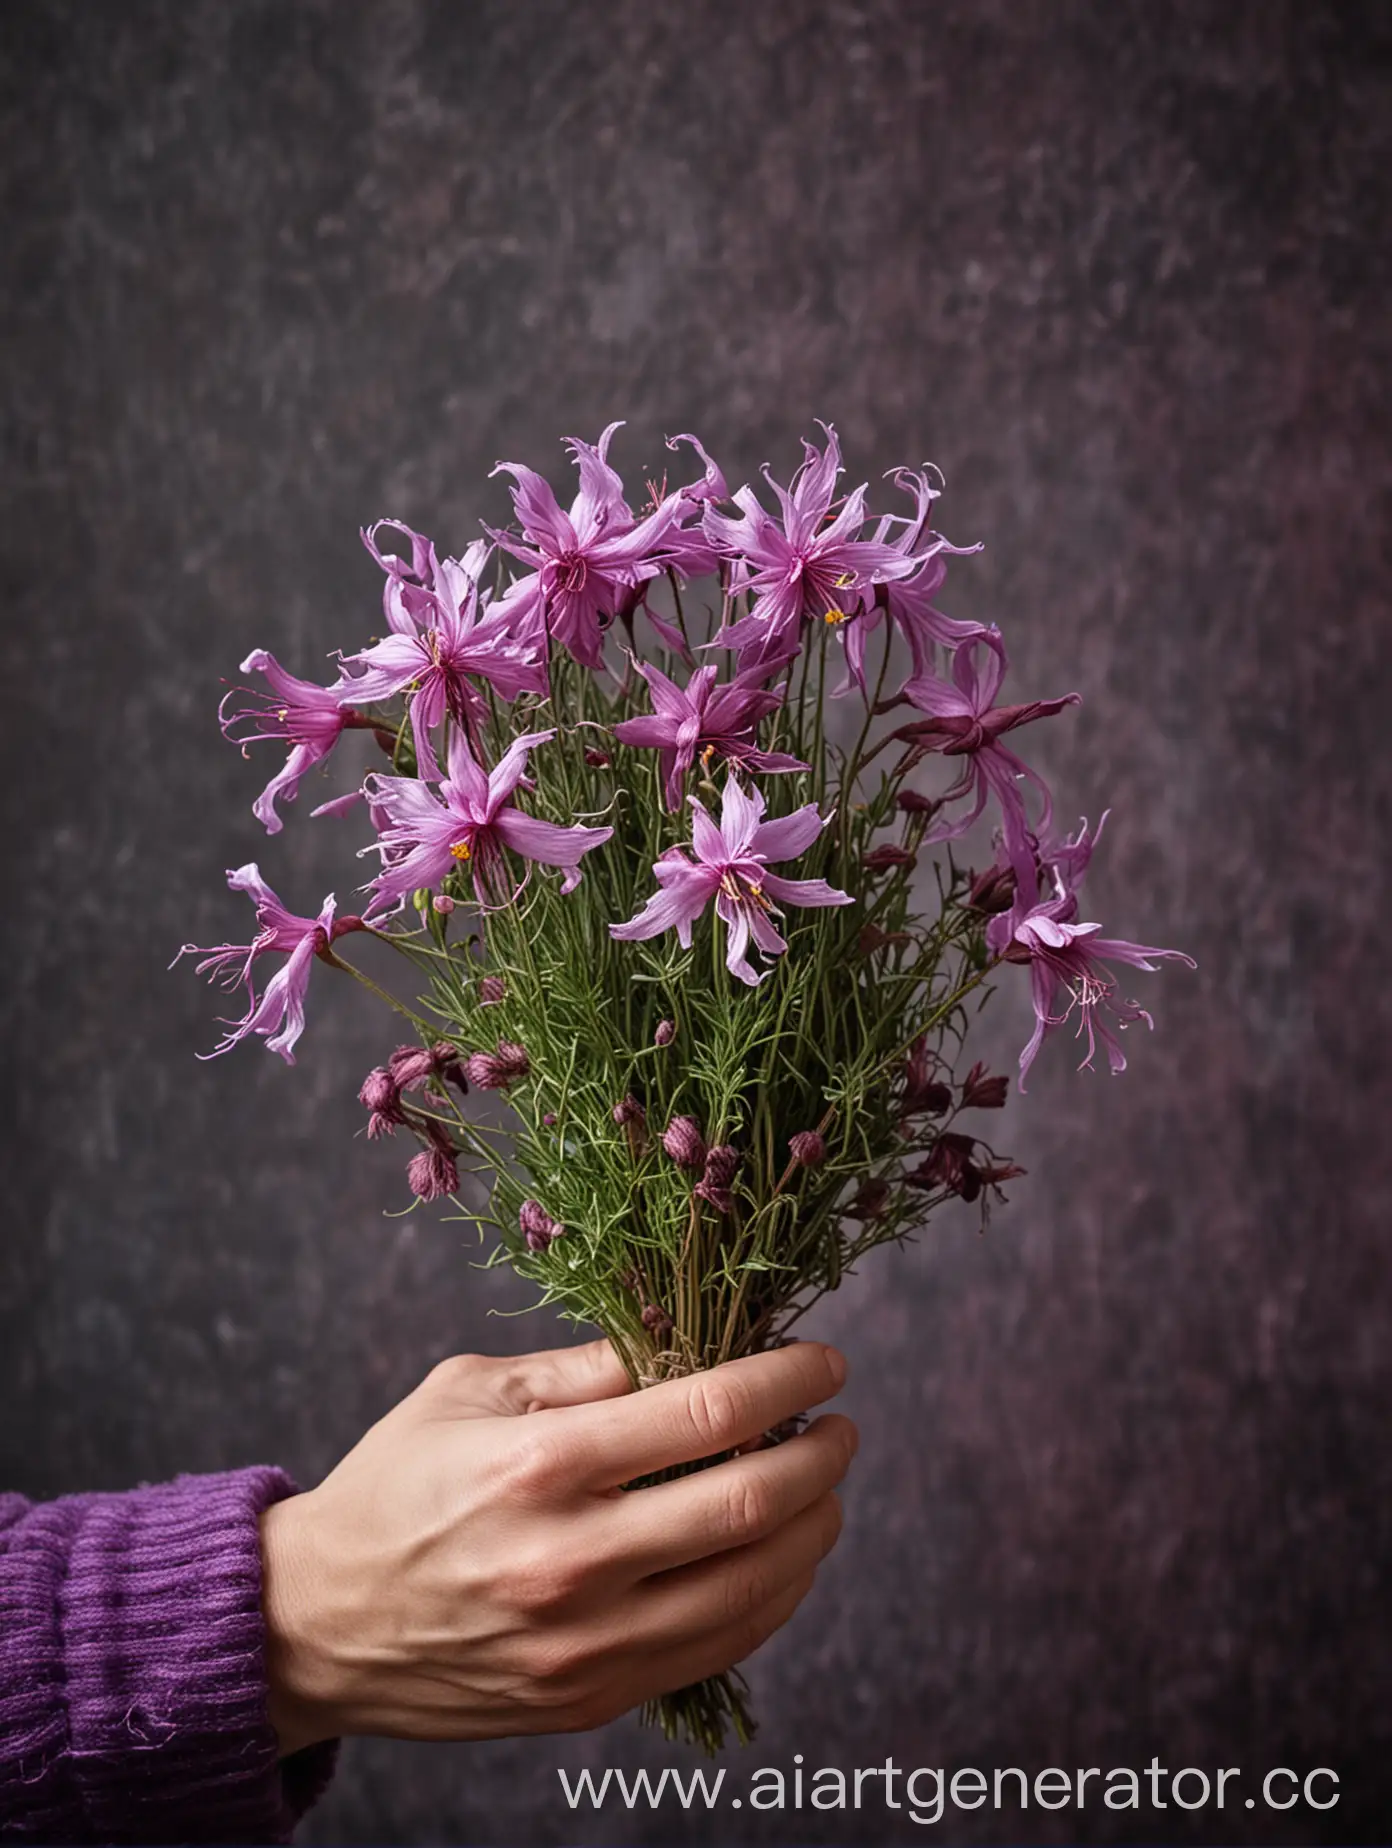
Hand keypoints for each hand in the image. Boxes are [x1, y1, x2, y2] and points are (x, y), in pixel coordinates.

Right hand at [259, 1339, 853, 1749]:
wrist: (319, 1625)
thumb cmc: (393, 1485)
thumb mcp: (468, 1390)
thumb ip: (582, 1369)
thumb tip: (685, 1345)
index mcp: (540, 1463)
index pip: (707, 1413)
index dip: (788, 1380)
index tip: (826, 1364)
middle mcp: (571, 1559)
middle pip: (751, 1504)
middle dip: (822, 1456)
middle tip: (841, 1426)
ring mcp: (586, 1643)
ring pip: (753, 1588)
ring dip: (815, 1529)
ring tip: (824, 1489)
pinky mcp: (591, 1698)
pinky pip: (717, 1648)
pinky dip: (774, 1597)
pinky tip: (784, 1558)